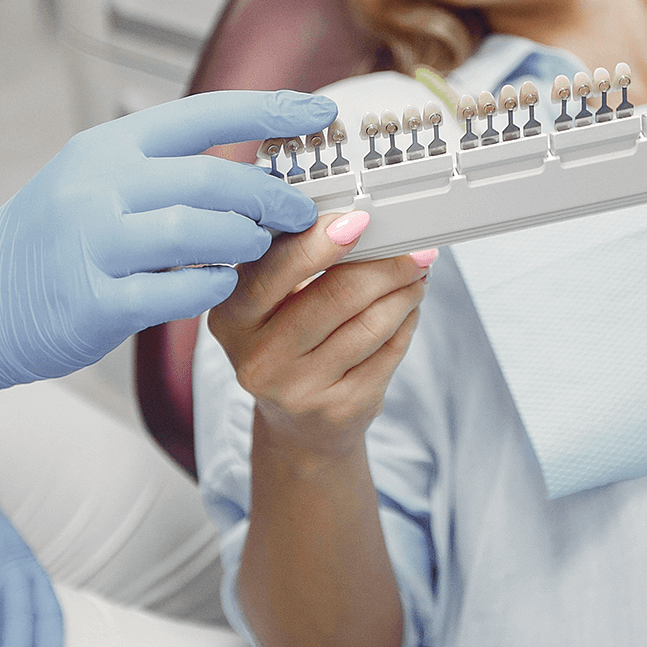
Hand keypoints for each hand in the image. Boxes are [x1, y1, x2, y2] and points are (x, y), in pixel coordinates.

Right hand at [0, 90, 337, 419]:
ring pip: (199, 232)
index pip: (202, 115)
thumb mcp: (96, 180)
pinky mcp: (93, 301)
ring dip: (244, 241)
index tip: (321, 111)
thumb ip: (163, 168)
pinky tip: (220, 286)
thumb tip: (256, 161)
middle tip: (304, 209)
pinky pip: (177, 291)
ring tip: (260, 248)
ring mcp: (92, 244)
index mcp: (107, 148)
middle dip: (270, 195)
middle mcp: (97, 187)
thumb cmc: (54, 239)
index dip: (268, 111)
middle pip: (211, 178)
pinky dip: (212, 286)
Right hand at [209, 211, 433, 455]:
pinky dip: (406, 321)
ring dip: (404, 291)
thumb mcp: (265, 307)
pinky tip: (408, 308)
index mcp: (232, 318)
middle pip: (337, 294)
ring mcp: (299, 388)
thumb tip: (353, 221)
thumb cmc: (283, 347)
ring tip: (415, 274)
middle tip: (411, 248)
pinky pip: (388, 351)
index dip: (321, 241)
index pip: (276, 270)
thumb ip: (291, 262)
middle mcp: (258, 357)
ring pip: (371, 322)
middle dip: (384, 264)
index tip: (359, 220)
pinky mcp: (339, 409)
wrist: (298, 427)